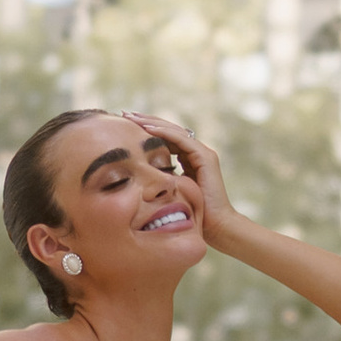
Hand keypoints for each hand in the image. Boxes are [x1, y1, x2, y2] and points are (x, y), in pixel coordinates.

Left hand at [131, 113, 240, 247]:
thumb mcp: (169, 192)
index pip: (165, 138)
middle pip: (169, 130)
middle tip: (125, 113)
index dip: (146, 130)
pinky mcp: (205, 157)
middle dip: (146, 121)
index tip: (126, 125)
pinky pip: (182, 140)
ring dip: (152, 123)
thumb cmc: (192, 214)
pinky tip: (148, 129)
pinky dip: (164, 133)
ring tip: (133, 117)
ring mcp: (203, 153)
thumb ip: (160, 180)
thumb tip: (137, 177)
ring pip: (174, 131)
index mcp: (189, 159)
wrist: (215, 227)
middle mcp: (197, 152)